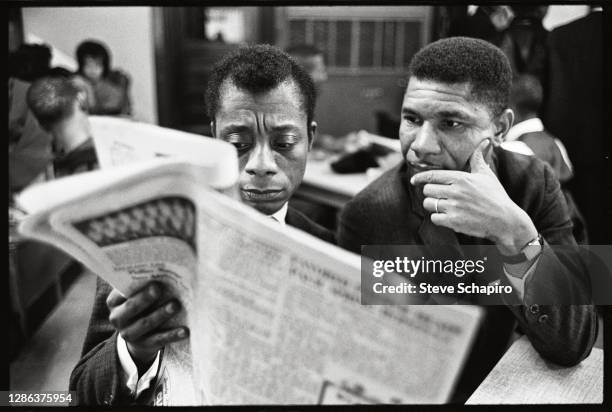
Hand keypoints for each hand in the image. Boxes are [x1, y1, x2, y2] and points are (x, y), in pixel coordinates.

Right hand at [106, 282, 188, 371]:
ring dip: (161, 314)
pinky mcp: (145, 345)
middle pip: (131, 308)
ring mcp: (130, 334)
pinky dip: (173, 334)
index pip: (120, 294)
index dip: (133, 287)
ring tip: (175, 305)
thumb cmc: (141, 305)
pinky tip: (185, 330)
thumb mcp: (136, 295)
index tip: (147, 279)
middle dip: (145, 298)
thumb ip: (142, 285)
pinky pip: (160, 339)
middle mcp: (118, 319)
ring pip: (145, 324)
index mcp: (114, 303)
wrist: (139, 335)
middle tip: (158, 289)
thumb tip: (161, 270)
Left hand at [411, 139, 537, 253]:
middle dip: (431, 194)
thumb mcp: (486, 175)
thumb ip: (478, 159)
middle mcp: (456, 191)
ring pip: (428, 204)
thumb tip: (485, 142)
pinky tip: (447, 217)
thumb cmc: (496, 196)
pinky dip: (438, 218)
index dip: (420, 178)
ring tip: (443, 206)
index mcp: (461, 178)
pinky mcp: (454, 222)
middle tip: (439, 196)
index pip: (432, 176)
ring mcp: (454, 207)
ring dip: (433, 206)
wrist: (505, 221)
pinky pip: (434, 218)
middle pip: (428, 190)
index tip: (414, 181)